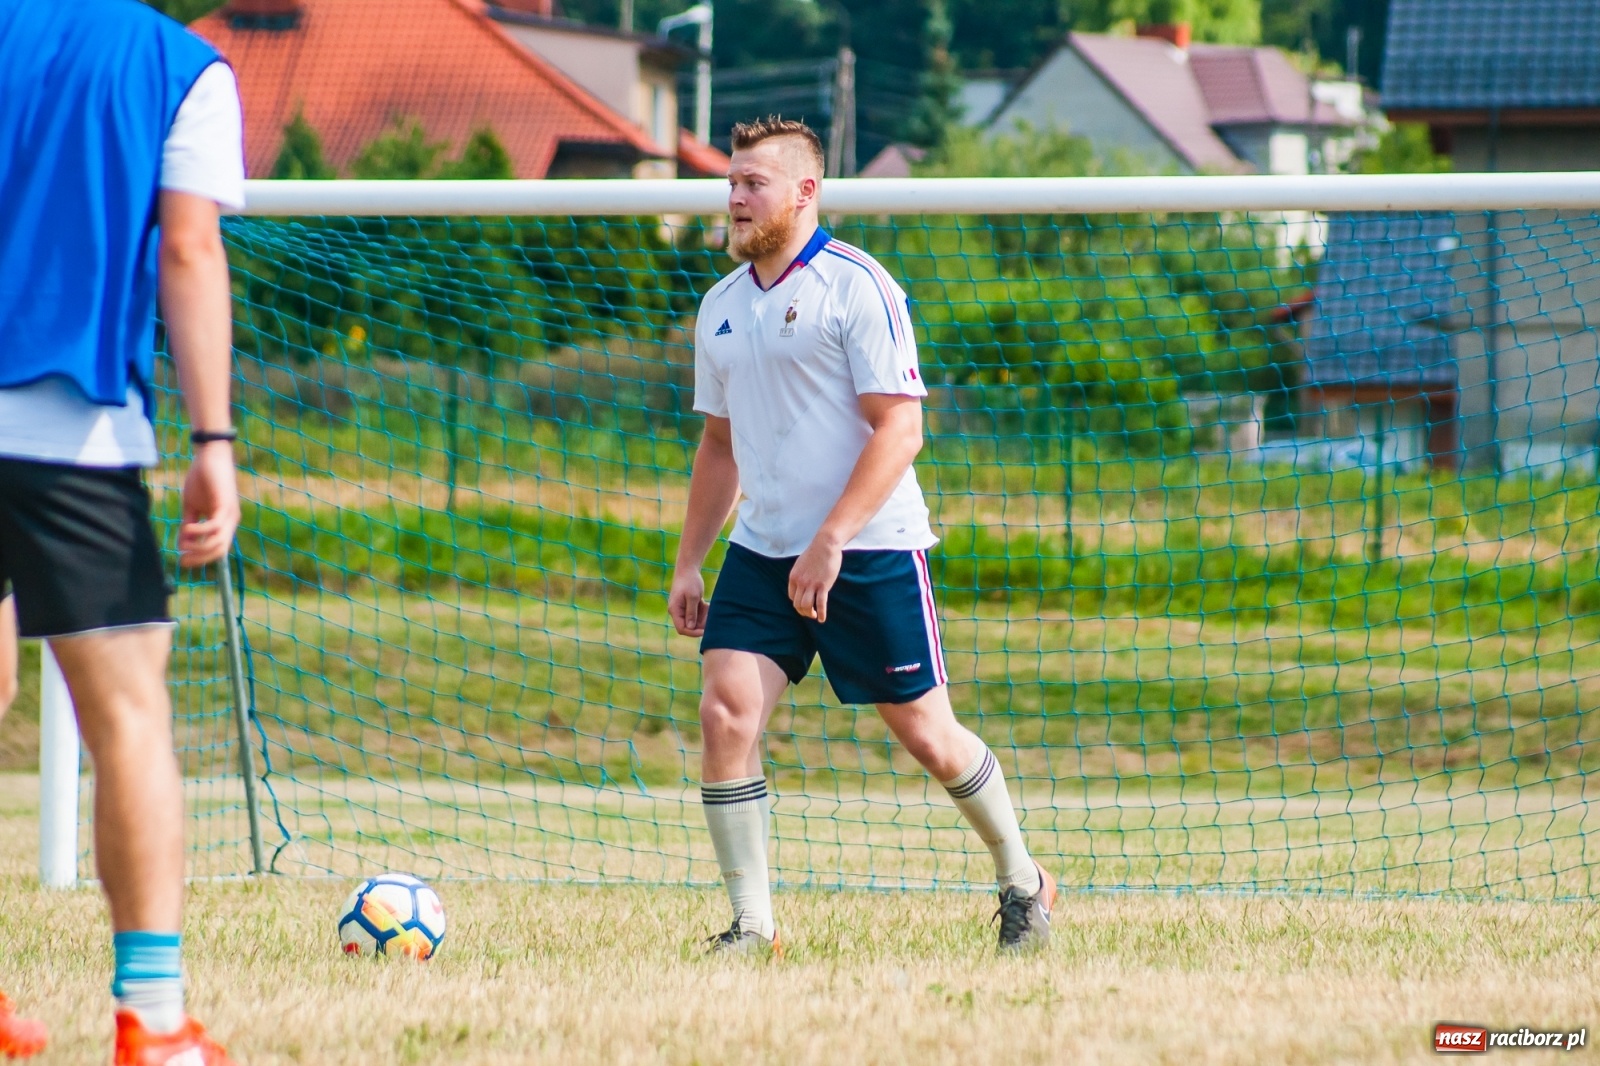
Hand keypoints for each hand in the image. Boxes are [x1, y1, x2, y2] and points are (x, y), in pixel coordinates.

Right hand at [178, 441, 239, 567]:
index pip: (218, 549)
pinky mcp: (225, 504)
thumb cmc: (201, 479)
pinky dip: (200, 532)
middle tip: (182, 559)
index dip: (202, 559)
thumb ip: (188, 525)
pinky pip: (215, 526)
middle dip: (200, 559)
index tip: (183, 562)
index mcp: (224, 522)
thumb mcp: (192, 506)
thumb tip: (181, 544)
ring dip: (199, 547)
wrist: (209, 455)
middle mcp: (231, 520)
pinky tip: (186, 527)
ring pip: (219, 542)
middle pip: (220, 551)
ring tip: (182, 543)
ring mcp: (230, 513)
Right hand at [668, 568, 708, 636]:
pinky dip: (703, 611)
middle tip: (709, 614)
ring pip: (695, 620)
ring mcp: (683, 609)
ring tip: (707, 605)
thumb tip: (690, 627)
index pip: (682, 629)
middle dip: (701, 622)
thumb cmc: (690, 581)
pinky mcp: (688, 606)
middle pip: (690, 626)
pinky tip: (706, 604)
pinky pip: (697, 614)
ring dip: (703, 616)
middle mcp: (677, 611)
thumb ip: (691, 613)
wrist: (688, 568)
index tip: (705, 631)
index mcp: (675, 610)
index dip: (693, 632)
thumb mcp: (693, 597)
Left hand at [788, 535, 842, 622]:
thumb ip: (800, 574)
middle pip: (798, 604)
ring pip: (806, 606)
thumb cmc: (816, 552)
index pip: (792, 596)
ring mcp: (811, 585)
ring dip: (809, 614)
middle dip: (803, 611)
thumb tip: (802, 582)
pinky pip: (820, 604)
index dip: (797, 603)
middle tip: (809, 614)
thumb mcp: (802, 563)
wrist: (825, 545)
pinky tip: (822, 619)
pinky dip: (821, 613)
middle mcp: (800, 582)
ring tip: (814, 616)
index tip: (804, 604)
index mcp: (793, 577)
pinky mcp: (823, 586)